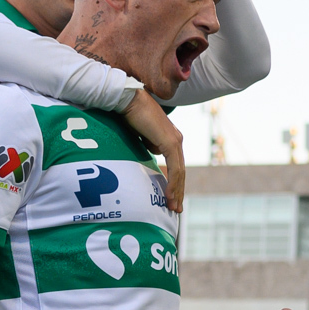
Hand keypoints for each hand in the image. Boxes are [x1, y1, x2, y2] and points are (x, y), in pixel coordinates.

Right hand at [122, 89, 183, 211]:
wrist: (128, 100)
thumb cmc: (129, 115)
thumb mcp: (140, 136)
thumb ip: (147, 145)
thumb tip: (148, 154)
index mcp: (170, 138)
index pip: (176, 165)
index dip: (174, 183)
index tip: (170, 198)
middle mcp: (176, 140)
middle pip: (181, 171)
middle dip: (178, 192)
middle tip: (176, 209)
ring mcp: (175, 141)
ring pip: (180, 172)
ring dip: (176, 191)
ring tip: (173, 207)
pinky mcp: (170, 142)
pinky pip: (175, 168)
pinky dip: (173, 183)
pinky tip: (170, 195)